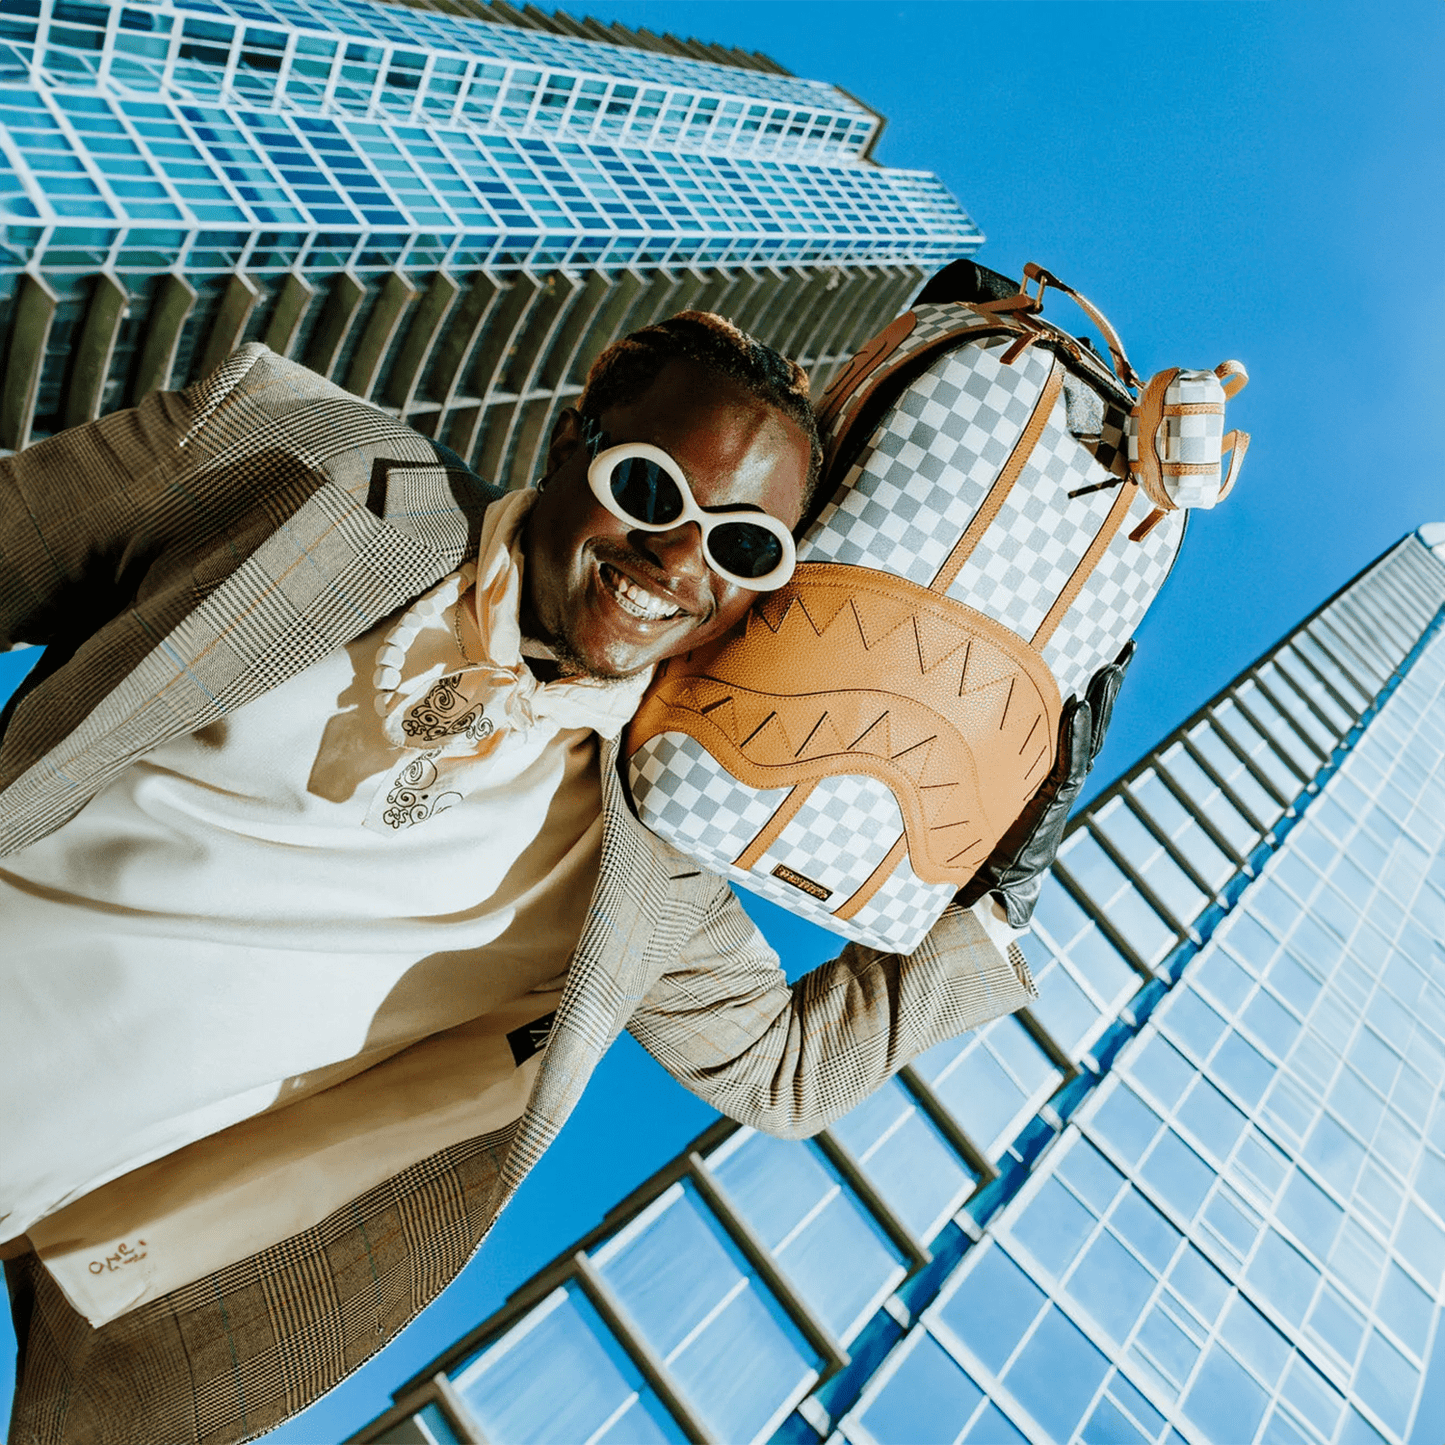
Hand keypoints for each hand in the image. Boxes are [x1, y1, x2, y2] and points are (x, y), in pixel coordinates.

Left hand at [957, 641, 1134, 927]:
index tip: (1108, 660)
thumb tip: (966, 779)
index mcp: (1053, 779)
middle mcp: (1062, 781)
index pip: (1080, 731)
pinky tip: (1078, 702)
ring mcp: (1059, 791)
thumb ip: (987, 788)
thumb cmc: (986, 856)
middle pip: (1093, 726)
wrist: (992, 893)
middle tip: (1127, 649)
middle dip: (1110, 688)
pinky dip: (1074, 732)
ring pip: (1087, 739)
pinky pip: (1066, 760)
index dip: (1096, 699)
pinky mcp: (1051, 802)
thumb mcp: (987, 812)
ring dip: (1100, 702)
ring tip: (1112, 666)